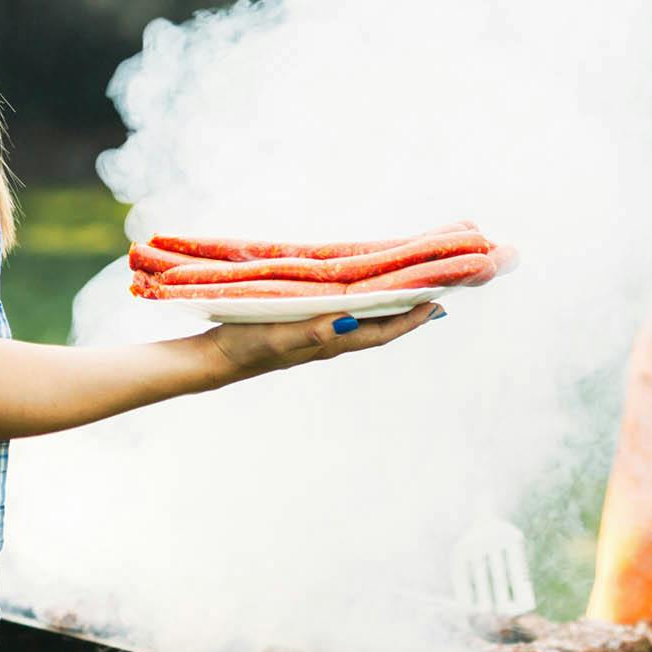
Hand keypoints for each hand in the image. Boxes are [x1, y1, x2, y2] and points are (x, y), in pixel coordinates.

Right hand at [206, 303, 442, 377]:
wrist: (215, 359)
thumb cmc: (246, 346)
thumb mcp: (279, 336)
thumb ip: (314, 332)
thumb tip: (352, 322)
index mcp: (330, 342)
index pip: (381, 332)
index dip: (410, 320)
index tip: (437, 305)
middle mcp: (330, 340)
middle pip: (379, 326)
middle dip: (408, 312)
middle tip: (435, 293)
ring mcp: (317, 336)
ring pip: (364, 321)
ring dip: (388, 308)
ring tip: (409, 292)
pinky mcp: (303, 328)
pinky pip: (342, 315)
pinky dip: (361, 304)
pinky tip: (360, 295)